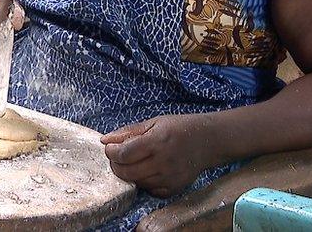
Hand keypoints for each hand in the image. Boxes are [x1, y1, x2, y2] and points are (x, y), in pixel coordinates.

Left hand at [100, 114, 215, 197]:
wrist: (207, 141)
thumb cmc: (179, 128)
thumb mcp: (154, 122)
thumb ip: (128, 132)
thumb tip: (104, 140)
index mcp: (157, 141)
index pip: (124, 154)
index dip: (111, 152)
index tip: (110, 148)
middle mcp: (163, 161)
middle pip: (126, 172)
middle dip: (116, 164)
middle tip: (118, 156)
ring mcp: (169, 177)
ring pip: (136, 182)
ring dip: (129, 173)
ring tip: (133, 161)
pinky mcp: (173, 188)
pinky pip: (149, 190)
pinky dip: (143, 182)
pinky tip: (147, 170)